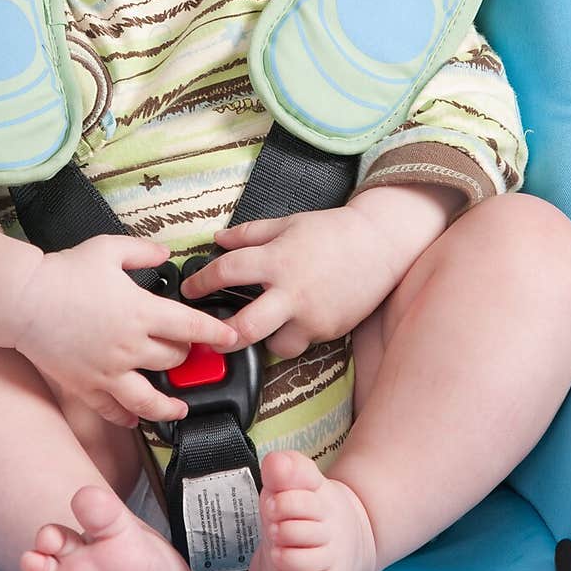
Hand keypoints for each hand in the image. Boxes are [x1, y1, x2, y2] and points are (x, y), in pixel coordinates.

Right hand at [13, 236, 237, 427]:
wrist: (21, 299)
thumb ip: (142, 251)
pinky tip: (135, 418)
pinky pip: (113, 410)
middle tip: (187, 351)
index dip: (217, 334)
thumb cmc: (62, 272)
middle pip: (174, 359)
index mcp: (141, 312)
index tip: (232, 338)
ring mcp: (108, 371)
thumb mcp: (107, 249)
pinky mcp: (86, 386)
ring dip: (170, 405)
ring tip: (179, 407)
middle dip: (186, 355)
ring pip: (150, 399)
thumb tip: (165, 254)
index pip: (192, 328)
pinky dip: (127, 417)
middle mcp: (130, 346)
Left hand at [180, 205, 412, 358]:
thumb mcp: (287, 223)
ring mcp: (311, 315)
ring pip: (274, 346)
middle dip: (222, 338)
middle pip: (245, 328)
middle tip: (212, 337)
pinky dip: (293, 334)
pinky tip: (296, 318)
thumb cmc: (333, 232)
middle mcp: (292, 292)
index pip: (226, 273)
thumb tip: (218, 240)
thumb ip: (249, 234)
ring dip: (264, 339)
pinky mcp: (328, 330)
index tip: (190, 289)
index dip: (201, 282)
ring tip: (264, 326)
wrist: (380, 244)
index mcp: (277, 259)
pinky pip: (301, 342)